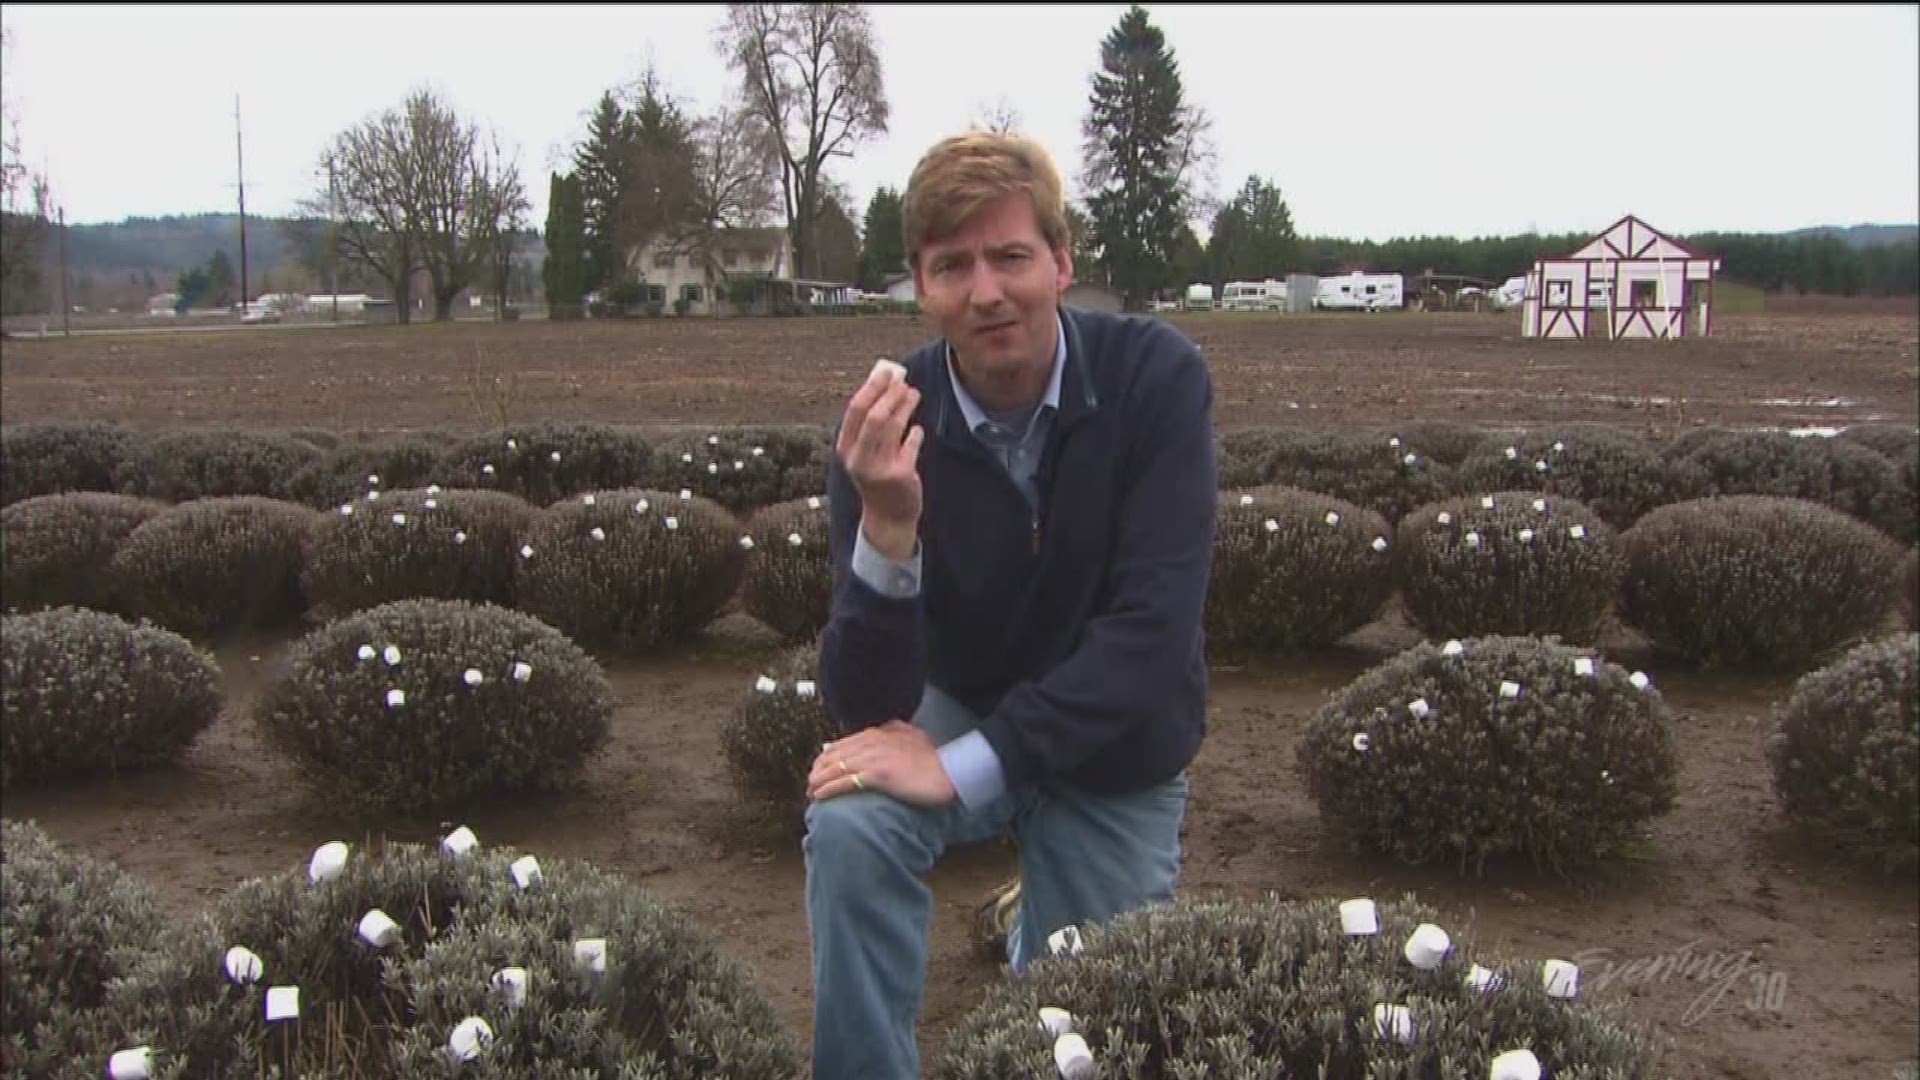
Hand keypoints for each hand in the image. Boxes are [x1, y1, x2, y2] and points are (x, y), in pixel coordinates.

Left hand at [808, 720, 956, 806]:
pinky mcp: (877, 775)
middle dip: (818, 770)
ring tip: (810, 793)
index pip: (842, 744)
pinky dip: (828, 789)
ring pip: (835, 768)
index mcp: (878, 733)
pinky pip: (845, 782)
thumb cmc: (933, 759)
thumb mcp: (913, 735)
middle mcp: (871, 742)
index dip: (827, 758)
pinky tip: (819, 797)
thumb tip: (887, 726)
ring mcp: (874, 758)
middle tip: (810, 783)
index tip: (819, 769)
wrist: (948, 772)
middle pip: (833, 755)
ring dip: (818, 782)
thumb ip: (897, 729)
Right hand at [837, 369, 922, 557]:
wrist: (887, 516)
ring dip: (905, 406)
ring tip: (913, 394)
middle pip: (874, 416)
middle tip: (903, 381)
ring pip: (894, 427)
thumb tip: (885, 385)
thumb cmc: (876, 477)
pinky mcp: (901, 476)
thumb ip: (869, 425)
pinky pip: (911, 444)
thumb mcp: (863, 454)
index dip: (872, 387)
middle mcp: (859, 458)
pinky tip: (917, 429)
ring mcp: (879, 468)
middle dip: (890, 394)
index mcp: (845, 449)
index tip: (885, 372)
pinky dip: (915, 433)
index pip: (855, 410)